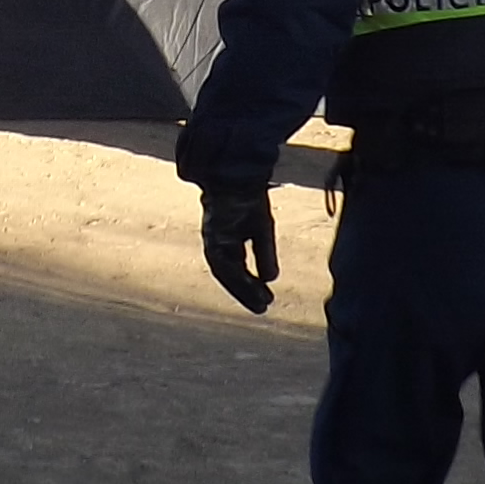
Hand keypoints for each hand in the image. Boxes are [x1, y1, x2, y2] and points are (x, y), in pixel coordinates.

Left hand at [198, 181, 280, 313]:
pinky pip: (224, 261)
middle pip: (229, 275)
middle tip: (263, 309)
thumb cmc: (248, 197)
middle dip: (245, 293)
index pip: (236, 269)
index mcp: (227, 240)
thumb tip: (271, 279)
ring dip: (242, 289)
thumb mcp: (261, 228)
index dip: (248, 286)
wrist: (237, 174)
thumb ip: (263, 253)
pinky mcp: (213, 234)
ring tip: (262, 303)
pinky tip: (253, 285)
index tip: (265, 301)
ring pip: (226, 272)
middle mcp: (217, 242)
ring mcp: (213, 239)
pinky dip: (238, 275)